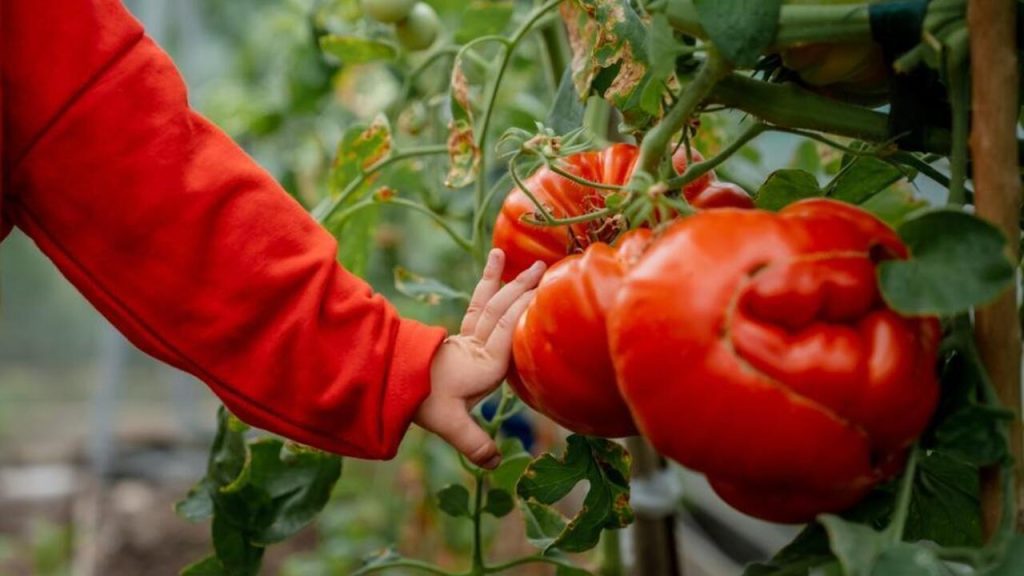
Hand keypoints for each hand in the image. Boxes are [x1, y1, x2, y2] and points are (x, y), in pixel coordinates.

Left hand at [414, 249, 545, 468]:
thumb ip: (474, 443)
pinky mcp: (460, 341)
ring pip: (486, 304)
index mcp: (485, 363)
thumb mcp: (451, 424)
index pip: (508, 328)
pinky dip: (486, 289)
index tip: (544, 288)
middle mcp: (478, 347)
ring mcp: (467, 341)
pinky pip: (477, 308)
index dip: (525, 308)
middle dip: (521, 288)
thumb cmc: (425, 403)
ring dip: (498, 280)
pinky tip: (492, 273)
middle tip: (542, 267)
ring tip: (501, 252)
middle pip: (501, 311)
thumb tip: (495, 464)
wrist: (390, 386)